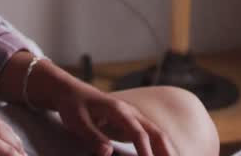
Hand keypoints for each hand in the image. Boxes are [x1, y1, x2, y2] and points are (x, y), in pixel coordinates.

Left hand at [51, 84, 177, 155]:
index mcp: (118, 110)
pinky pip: (153, 136)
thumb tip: (107, 152)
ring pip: (158, 134)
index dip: (145, 151)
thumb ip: (92, 136)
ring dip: (168, 151)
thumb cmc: (73, 106)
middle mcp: (131, 112)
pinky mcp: (134, 123)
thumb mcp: (76, 121)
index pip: (138, 133)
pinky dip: (162, 149)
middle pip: (156, 132)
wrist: (71, 91)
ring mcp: (135, 117)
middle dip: (166, 152)